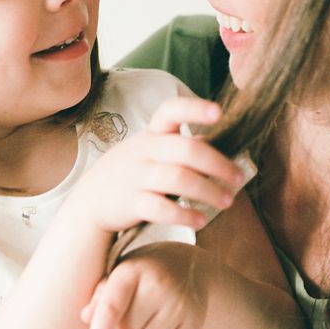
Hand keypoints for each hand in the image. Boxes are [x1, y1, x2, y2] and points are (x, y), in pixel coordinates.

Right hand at [64, 98, 246, 235]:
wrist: (90, 201)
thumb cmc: (132, 174)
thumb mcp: (150, 152)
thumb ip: (181, 148)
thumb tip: (225, 148)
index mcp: (151, 134)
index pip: (170, 111)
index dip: (194, 109)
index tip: (219, 113)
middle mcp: (143, 151)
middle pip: (186, 150)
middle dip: (218, 164)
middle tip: (239, 178)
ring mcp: (135, 177)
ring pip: (178, 179)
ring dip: (208, 191)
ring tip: (227, 201)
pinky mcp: (131, 203)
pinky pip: (161, 208)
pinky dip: (185, 215)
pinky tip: (201, 219)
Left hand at [79, 243, 208, 328]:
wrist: (189, 265)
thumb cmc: (143, 273)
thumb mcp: (117, 274)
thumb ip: (99, 295)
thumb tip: (86, 318)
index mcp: (131, 271)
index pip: (111, 309)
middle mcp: (158, 287)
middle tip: (125, 322)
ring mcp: (180, 305)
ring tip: (144, 326)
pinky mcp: (196, 322)